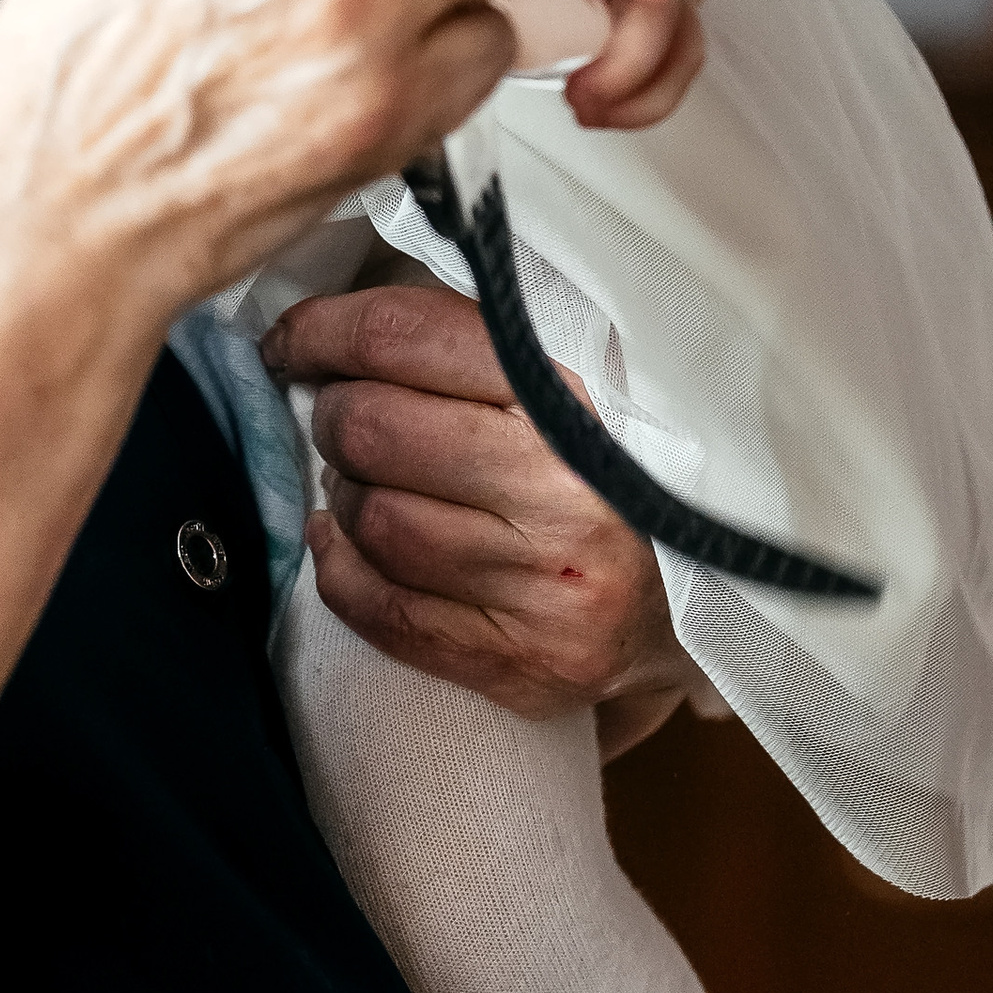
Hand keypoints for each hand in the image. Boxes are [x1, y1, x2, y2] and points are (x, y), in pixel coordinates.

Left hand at [264, 271, 692, 750]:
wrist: (702, 605)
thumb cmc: (610, 471)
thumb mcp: (571, 385)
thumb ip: (474, 344)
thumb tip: (335, 327)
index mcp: (577, 400)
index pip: (406, 337)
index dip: (322, 333)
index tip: (290, 341)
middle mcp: (567, 494)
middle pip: (370, 429)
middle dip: (336, 413)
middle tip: (345, 414)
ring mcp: (547, 590)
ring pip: (371, 520)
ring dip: (346, 494)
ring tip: (370, 482)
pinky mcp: (525, 665)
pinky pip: (382, 610)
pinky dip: (340, 568)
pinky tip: (344, 541)